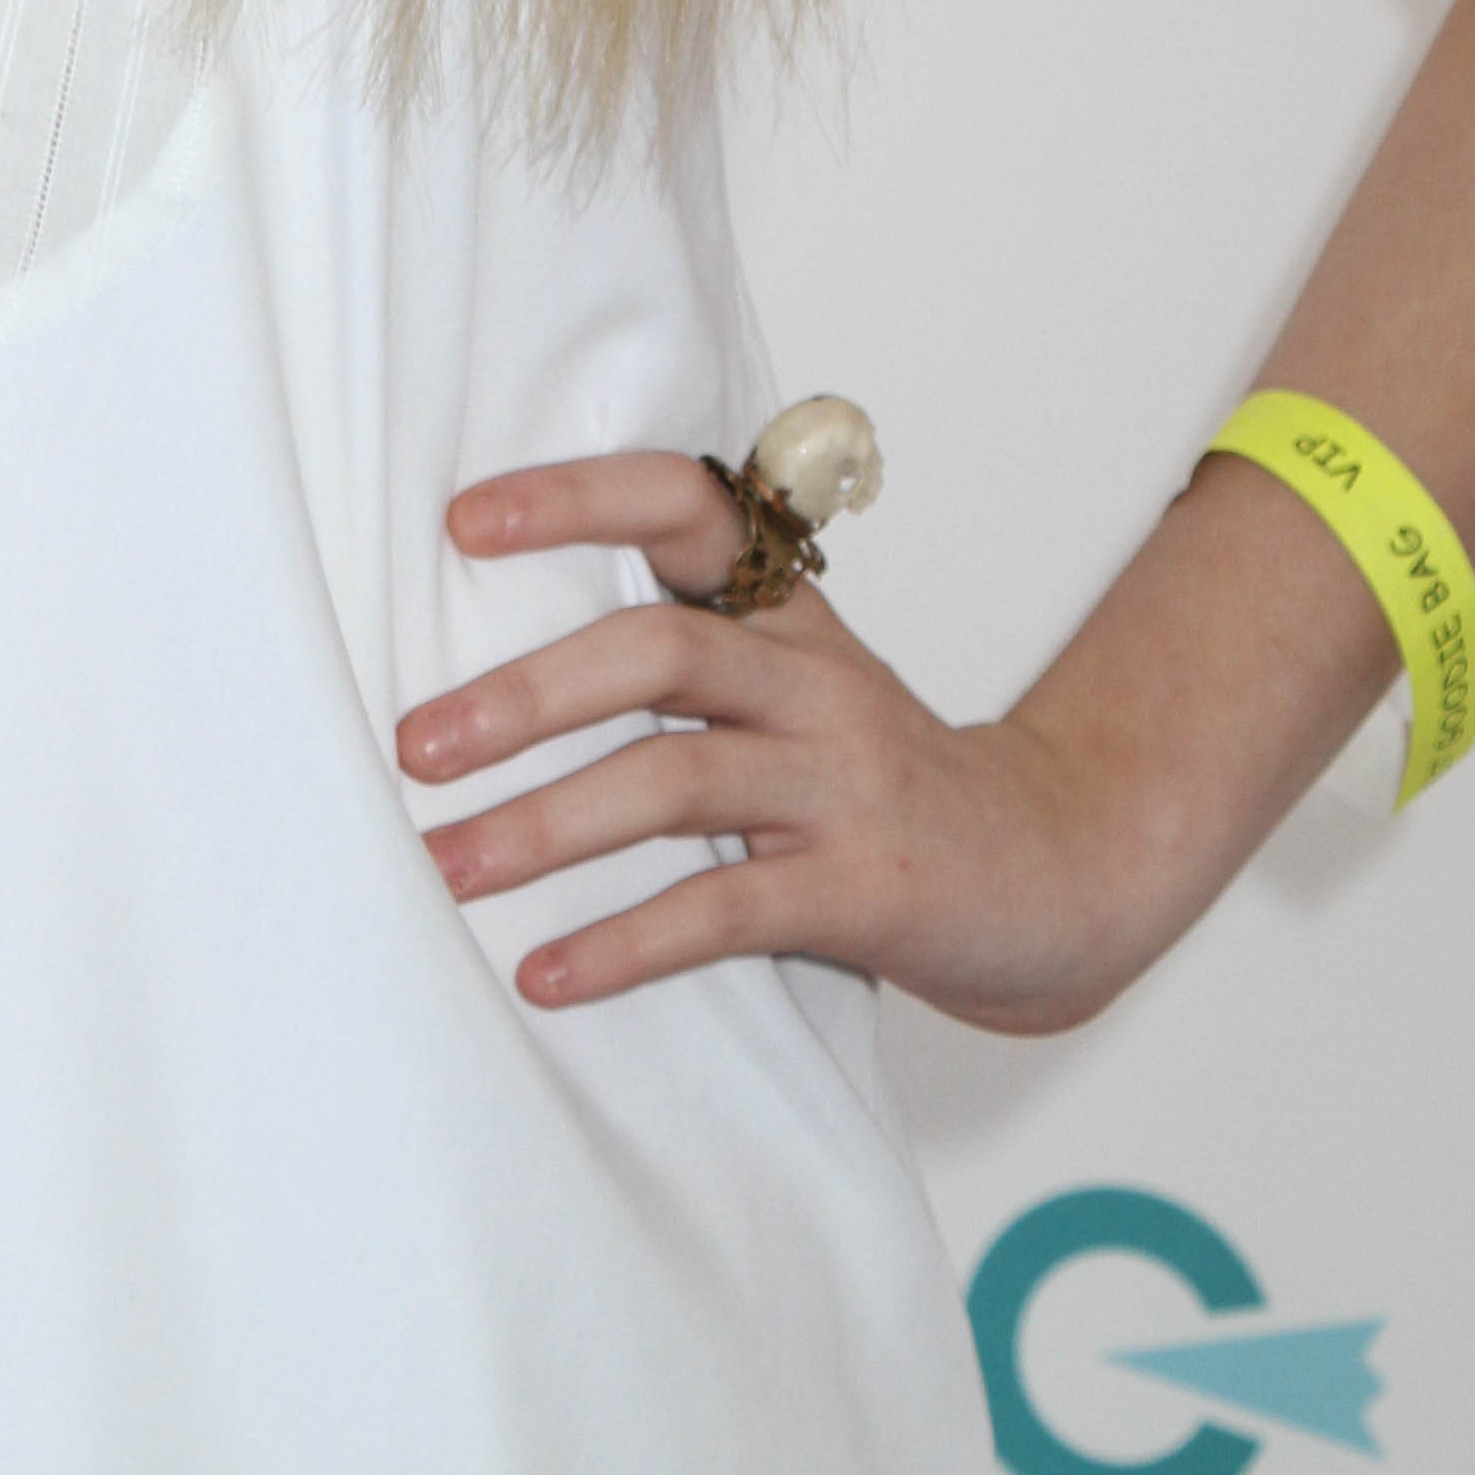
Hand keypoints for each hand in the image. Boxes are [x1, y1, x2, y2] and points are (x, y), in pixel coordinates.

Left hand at [395, 448, 1184, 1038]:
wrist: (1060, 870)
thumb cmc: (884, 779)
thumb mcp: (799, 685)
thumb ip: (687, 653)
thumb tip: (489, 662)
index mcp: (787, 613)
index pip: (686, 507)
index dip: (577, 499)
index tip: (463, 522)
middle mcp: (813, 678)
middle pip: (659, 650)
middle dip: (523, 694)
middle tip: (414, 745)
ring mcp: (844, 781)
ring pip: (676, 780)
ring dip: (546, 826)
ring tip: (446, 867)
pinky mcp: (866, 888)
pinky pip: (727, 910)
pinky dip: (626, 943)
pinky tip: (544, 974)